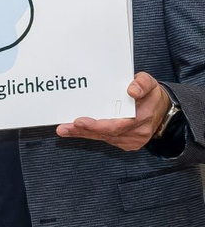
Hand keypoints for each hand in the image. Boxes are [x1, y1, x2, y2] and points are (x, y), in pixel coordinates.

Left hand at [57, 72, 172, 151]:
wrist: (161, 110)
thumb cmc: (150, 95)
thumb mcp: (150, 83)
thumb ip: (142, 83)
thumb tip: (132, 90)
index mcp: (143, 115)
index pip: (119, 124)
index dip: (97, 125)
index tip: (80, 121)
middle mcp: (138, 131)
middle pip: (107, 133)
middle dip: (84, 130)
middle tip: (65, 127)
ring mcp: (133, 140)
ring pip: (104, 138)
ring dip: (83, 134)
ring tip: (64, 129)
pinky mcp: (127, 144)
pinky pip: (106, 140)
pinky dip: (90, 135)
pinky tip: (76, 131)